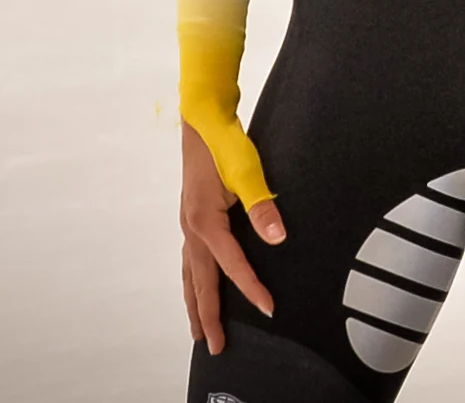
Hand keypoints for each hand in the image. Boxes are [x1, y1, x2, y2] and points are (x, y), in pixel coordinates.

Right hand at [179, 123, 284, 352]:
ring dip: (195, 303)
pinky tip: (198, 284)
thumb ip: (261, 205)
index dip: (252, 289)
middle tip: (216, 347)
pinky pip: (190, 259)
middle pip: (200, 282)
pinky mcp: (192, 216)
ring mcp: (188, 223)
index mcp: (204, 222)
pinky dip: (193, 280)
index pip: (231, 266)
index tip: (269, 310)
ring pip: (190, 274)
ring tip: (199, 330)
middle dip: (208, 316)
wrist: (202, 117)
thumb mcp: (246, 171)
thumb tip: (277, 237)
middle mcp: (191, 228)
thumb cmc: (224, 142)